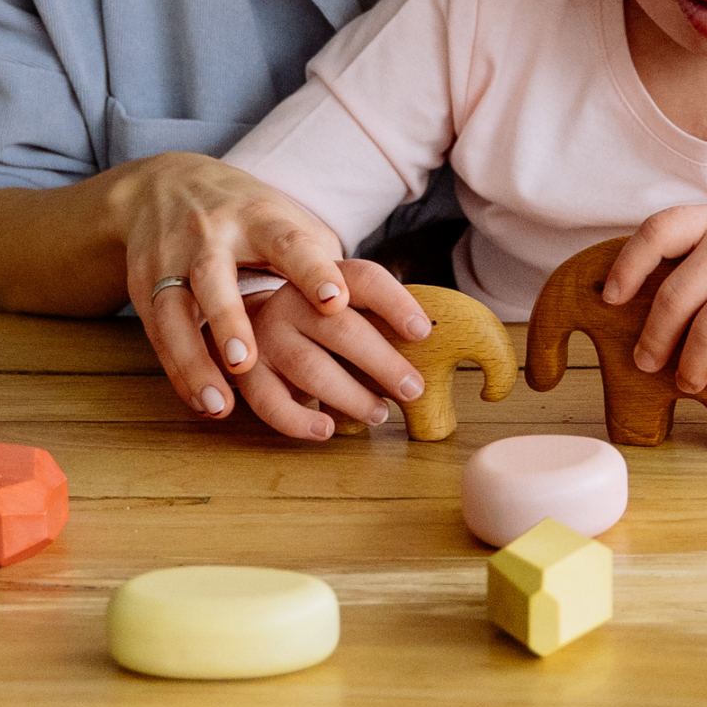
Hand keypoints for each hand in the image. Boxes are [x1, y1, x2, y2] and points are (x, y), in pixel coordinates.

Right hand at [107, 151, 406, 420]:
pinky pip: (160, 335)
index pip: (290, 242)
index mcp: (261, 218)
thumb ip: (331, 264)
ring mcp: (173, 262)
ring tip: (222, 402)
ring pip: (176, 311)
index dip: (312, 271)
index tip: (336, 301)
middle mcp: (212, 237)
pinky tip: (206, 404)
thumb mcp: (290, 222)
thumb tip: (402, 315)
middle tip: (250, 360)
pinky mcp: (147, 289)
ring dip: (197, 358)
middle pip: (217, 280)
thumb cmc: (251, 216)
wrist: (165, 187)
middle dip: (232, 323)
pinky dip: (180, 372)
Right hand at [224, 259, 434, 441]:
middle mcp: (292, 300)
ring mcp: (265, 335)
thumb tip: (462, 349)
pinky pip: (271, 402)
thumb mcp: (349, 306)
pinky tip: (327, 430)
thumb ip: (387, 318)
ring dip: (350, 396)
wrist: (244, 322)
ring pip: (310, 367)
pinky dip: (299, 421)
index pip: (366, 280)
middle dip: (381, 361)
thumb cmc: (319, 322)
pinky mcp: (247, 371)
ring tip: (381, 414)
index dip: (396, 303)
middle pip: (341, 328)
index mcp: (326, 276)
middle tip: (414, 388)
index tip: (423, 332)